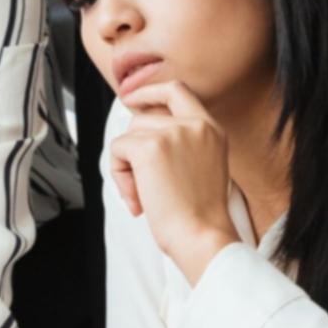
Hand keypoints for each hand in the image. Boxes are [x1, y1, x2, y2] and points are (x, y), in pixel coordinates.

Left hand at [108, 81, 238, 282]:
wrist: (201, 236)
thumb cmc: (199, 215)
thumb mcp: (202, 167)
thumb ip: (181, 144)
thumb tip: (139, 130)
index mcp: (211, 129)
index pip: (177, 90)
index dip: (149, 92)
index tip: (131, 100)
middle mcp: (195, 125)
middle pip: (142, 118)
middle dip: (132, 148)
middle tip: (141, 184)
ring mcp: (173, 132)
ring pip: (128, 135)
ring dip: (126, 166)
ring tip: (143, 196)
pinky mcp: (150, 147)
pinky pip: (117, 149)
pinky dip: (118, 175)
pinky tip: (137, 199)